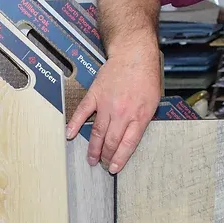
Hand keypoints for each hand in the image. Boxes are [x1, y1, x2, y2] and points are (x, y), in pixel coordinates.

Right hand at [66, 46, 161, 173]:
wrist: (134, 54)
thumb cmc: (146, 76)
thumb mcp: (153, 102)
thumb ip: (142, 120)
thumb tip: (132, 136)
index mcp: (139, 116)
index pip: (128, 144)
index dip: (119, 159)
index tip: (113, 168)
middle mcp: (122, 113)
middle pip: (111, 141)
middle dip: (105, 156)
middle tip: (101, 164)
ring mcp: (107, 104)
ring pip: (97, 132)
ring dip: (93, 148)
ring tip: (90, 159)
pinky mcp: (95, 95)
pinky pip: (83, 112)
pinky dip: (74, 124)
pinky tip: (70, 135)